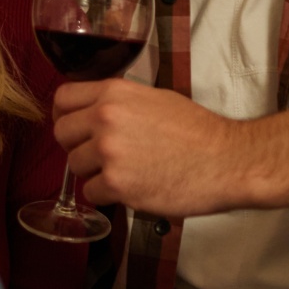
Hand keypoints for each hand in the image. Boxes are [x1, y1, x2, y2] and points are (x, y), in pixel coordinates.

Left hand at [54, 78, 243, 216]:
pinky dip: (108, 195)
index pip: (62, 98)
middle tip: (100, 156)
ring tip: (125, 172)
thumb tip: (92, 112)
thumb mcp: (153, 98)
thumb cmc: (196, 131)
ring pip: (74, 166)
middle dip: (77, 147)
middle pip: (62, 135)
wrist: (227, 160)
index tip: (75, 128)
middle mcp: (106, 118)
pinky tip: (133, 187)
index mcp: (114, 92)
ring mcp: (109, 152)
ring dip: (94, 173)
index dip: (66, 116)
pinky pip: (91, 193)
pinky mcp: (117, 184)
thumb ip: (118, 103)